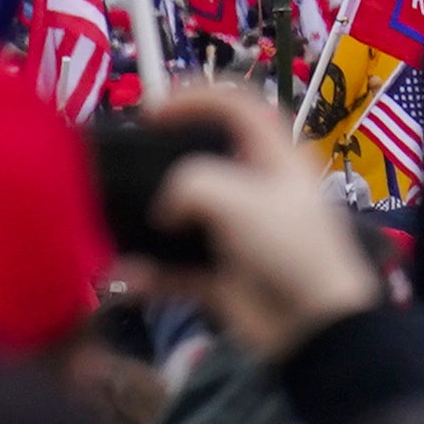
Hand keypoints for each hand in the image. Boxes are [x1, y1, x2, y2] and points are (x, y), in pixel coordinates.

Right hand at [141, 82, 382, 360]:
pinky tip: (126, 278)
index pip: (240, 107)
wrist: (314, 326)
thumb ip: (191, 185)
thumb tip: (165, 209)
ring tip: (110, 226)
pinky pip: (175, 269)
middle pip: (203, 162)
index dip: (198, 96)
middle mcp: (257, 191)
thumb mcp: (240, 199)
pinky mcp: (222, 276)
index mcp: (276, 160)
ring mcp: (238, 234)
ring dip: (146, 225)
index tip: (152, 110)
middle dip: (161, 164)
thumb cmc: (289, 248)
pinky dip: (150, 274)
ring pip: (182, 218)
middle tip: (122, 170)